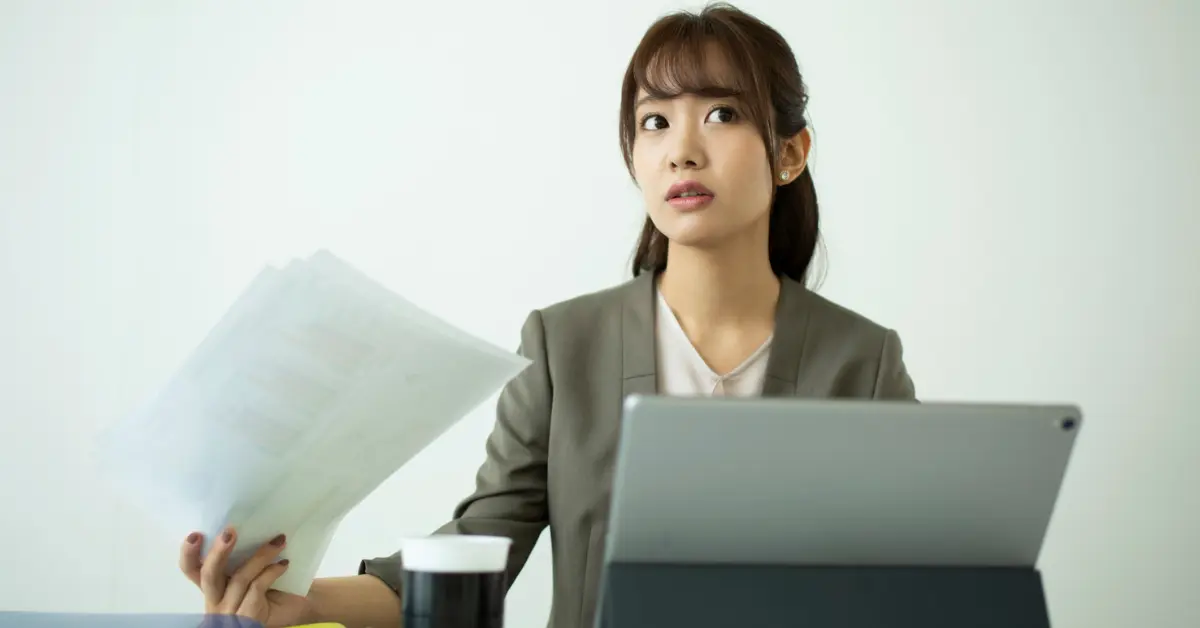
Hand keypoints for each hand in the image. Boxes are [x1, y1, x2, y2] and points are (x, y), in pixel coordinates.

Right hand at [180, 527, 312, 627]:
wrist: (301, 607)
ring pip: (238, 579)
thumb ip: (244, 554)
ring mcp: (231, 612)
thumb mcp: (255, 568)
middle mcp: (216, 601)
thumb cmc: (277, 585)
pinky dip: (271, 572)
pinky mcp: (249, 617)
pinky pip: (257, 588)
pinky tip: (283, 564)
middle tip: (230, 532)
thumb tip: (249, 522)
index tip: (195, 535)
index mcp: (213, 586)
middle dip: (217, 553)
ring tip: (279, 541)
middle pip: (208, 576)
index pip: (192, 570)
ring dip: (260, 556)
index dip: (189, 554)